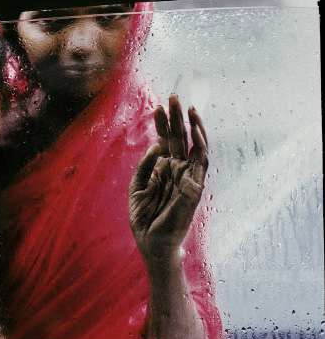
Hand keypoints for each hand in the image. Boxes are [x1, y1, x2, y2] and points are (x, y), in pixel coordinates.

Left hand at [129, 95, 207, 267]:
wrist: (151, 242)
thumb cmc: (145, 218)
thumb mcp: (137, 187)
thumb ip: (145, 166)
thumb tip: (157, 145)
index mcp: (164, 170)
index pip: (166, 141)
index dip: (162, 125)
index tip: (158, 106)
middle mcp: (178, 170)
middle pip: (180, 139)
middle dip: (176, 118)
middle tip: (173, 96)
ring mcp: (188, 177)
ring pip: (195, 146)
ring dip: (192, 126)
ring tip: (187, 107)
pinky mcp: (195, 187)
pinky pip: (201, 163)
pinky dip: (200, 146)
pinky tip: (196, 131)